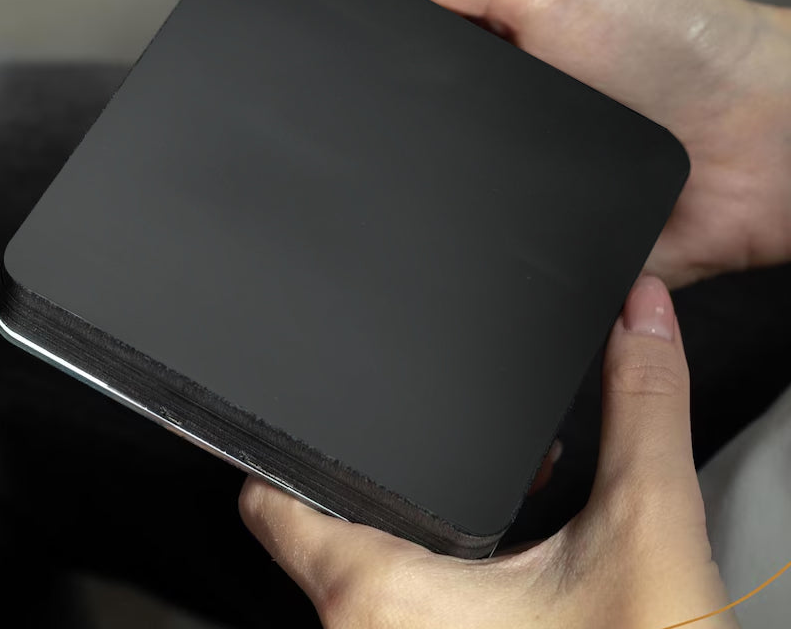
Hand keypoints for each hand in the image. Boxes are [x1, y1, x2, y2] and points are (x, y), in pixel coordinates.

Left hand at [241, 276, 735, 628]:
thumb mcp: (646, 538)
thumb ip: (642, 412)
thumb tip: (642, 316)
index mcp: (379, 598)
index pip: (269, 506)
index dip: (268, 447)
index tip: (270, 406)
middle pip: (328, 526)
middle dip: (380, 472)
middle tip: (420, 427)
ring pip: (374, 569)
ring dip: (424, 521)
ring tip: (483, 481)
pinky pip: (409, 609)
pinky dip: (447, 568)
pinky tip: (509, 548)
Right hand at [280, 0, 790, 288]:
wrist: (771, 148)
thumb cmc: (679, 45)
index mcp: (467, 38)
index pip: (364, 30)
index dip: (309, 26)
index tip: (257, 18)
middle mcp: (472, 109)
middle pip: (373, 115)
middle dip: (335, 118)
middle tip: (303, 109)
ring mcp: (490, 176)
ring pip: (402, 188)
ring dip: (381, 185)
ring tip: (363, 173)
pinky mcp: (517, 244)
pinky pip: (455, 253)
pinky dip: (436, 248)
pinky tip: (418, 232)